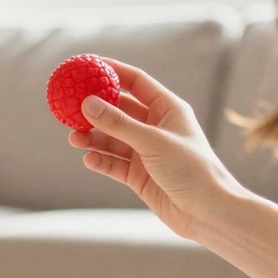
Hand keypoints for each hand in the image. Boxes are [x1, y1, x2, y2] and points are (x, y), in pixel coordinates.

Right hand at [68, 59, 243, 240]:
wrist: (207, 212)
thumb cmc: (191, 169)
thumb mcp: (152, 142)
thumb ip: (118, 123)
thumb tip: (87, 103)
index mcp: (168, 110)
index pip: (136, 82)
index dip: (113, 72)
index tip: (88, 66)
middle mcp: (156, 128)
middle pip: (119, 111)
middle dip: (95, 110)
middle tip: (71, 108)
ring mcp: (146, 152)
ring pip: (112, 139)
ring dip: (93, 138)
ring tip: (74, 139)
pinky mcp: (139, 176)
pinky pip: (113, 163)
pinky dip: (100, 161)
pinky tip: (89, 160)